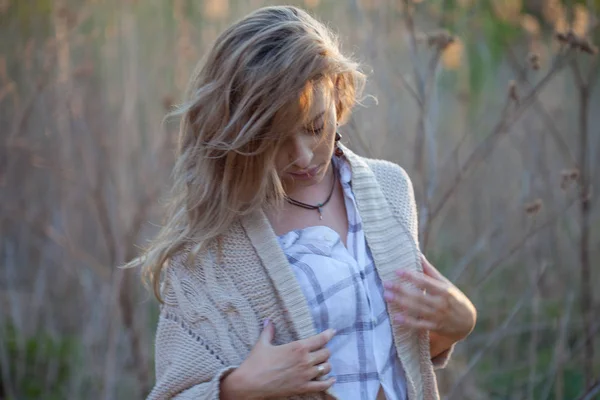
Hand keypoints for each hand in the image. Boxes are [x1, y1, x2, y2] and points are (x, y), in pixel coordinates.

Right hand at [221, 320, 335, 399]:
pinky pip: (322, 385)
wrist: (249, 384)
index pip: (320, 339)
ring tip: (322, 363)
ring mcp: (305, 375)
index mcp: (297, 347)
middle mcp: (305, 360)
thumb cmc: (256, 363)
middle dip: (325, 350)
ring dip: (325, 364)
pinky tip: (331, 380)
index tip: (332, 332)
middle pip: (326, 353)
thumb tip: (268, 321)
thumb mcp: (262, 344)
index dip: (328, 334)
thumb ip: (268, 331)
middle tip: (321, 350)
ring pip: (326, 368)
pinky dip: (329, 382)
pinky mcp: (302, 388)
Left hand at [383, 255, 475, 343]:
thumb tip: (418, 254)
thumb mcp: (445, 284)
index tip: (397, 271)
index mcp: (444, 290)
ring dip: (401, 303)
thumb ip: (430, 271)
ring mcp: (437, 316)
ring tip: (387, 296)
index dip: (411, 276)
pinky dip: (408, 322)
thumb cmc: (453, 298)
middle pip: (418, 296)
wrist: (467, 322)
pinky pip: (420, 325)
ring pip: (417, 309)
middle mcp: (441, 303)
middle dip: (401, 289)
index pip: (425, 282)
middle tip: (386, 284)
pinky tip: (396, 317)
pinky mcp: (434, 327)